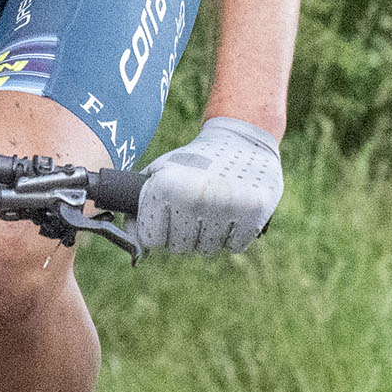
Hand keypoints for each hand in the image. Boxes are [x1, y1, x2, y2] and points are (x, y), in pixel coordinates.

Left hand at [136, 115, 282, 256]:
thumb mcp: (160, 173)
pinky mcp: (254, 212)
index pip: (151, 239)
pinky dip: (233, 234)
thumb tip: (137, 251)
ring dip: (208, 235)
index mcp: (166, 186)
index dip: (159, 229)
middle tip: (194, 208)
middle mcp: (194, 197)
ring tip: (213, 207)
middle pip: (179, 247)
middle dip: (184, 233)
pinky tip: (232, 211)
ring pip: (206, 250)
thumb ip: (140, 209)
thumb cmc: (194, 160)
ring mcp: (226, 205)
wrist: (242, 139)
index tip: (169, 214)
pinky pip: (234, 246)